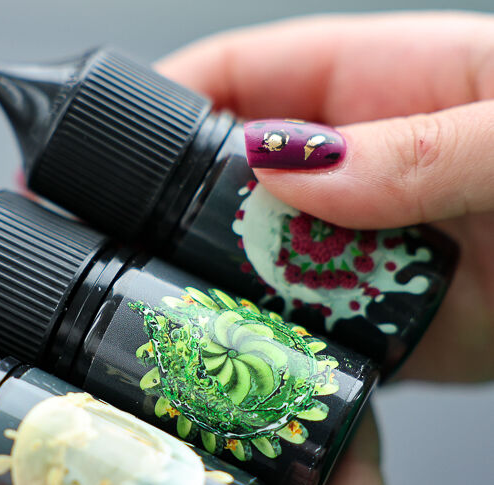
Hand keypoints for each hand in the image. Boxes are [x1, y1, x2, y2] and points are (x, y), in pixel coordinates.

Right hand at [156, 12, 493, 382]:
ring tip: (179, 327)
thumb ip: (420, 144)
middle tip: (122, 258)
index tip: (94, 148)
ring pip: (253, 270)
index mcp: (373, 87)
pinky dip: (273, 360)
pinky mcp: (385, 326)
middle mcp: (353, 170)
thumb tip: (296, 167)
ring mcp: (362, 253)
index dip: (156, 105)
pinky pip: (304, 342)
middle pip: (222, 185)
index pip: (233, 78)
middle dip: (168, 218)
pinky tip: (250, 376)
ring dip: (219, 299)